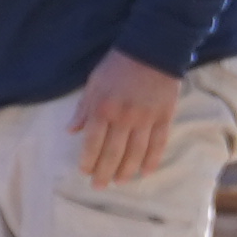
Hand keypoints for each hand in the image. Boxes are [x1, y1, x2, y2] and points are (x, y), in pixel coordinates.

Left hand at [68, 51, 181, 186]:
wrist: (153, 50)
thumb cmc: (118, 66)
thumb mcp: (94, 83)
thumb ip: (83, 108)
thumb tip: (71, 131)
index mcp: (103, 108)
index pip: (93, 142)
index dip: (88, 160)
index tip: (85, 171)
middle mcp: (124, 117)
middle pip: (113, 153)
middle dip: (104, 172)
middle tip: (99, 186)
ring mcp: (146, 119)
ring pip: (136, 153)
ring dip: (126, 171)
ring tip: (119, 182)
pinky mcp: (164, 117)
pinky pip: (158, 144)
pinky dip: (152, 160)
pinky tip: (145, 172)